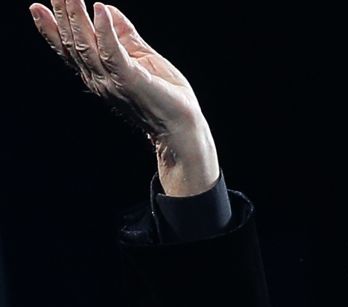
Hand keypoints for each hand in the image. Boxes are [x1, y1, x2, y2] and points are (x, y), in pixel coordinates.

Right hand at [30, 1, 219, 195]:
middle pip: (73, 44)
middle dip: (62, 17)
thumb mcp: (141, 57)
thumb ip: (124, 35)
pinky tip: (101, 10)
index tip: (38, 7)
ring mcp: (112, 81)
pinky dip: (105, 30)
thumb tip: (107, 8)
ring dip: (77, 18)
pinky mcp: (129, 80)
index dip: (52, 28)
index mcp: (99, 74)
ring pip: (86, 45)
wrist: (182, 126)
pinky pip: (112, 52)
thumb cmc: (166, 95)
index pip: (69, 49)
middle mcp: (99, 78)